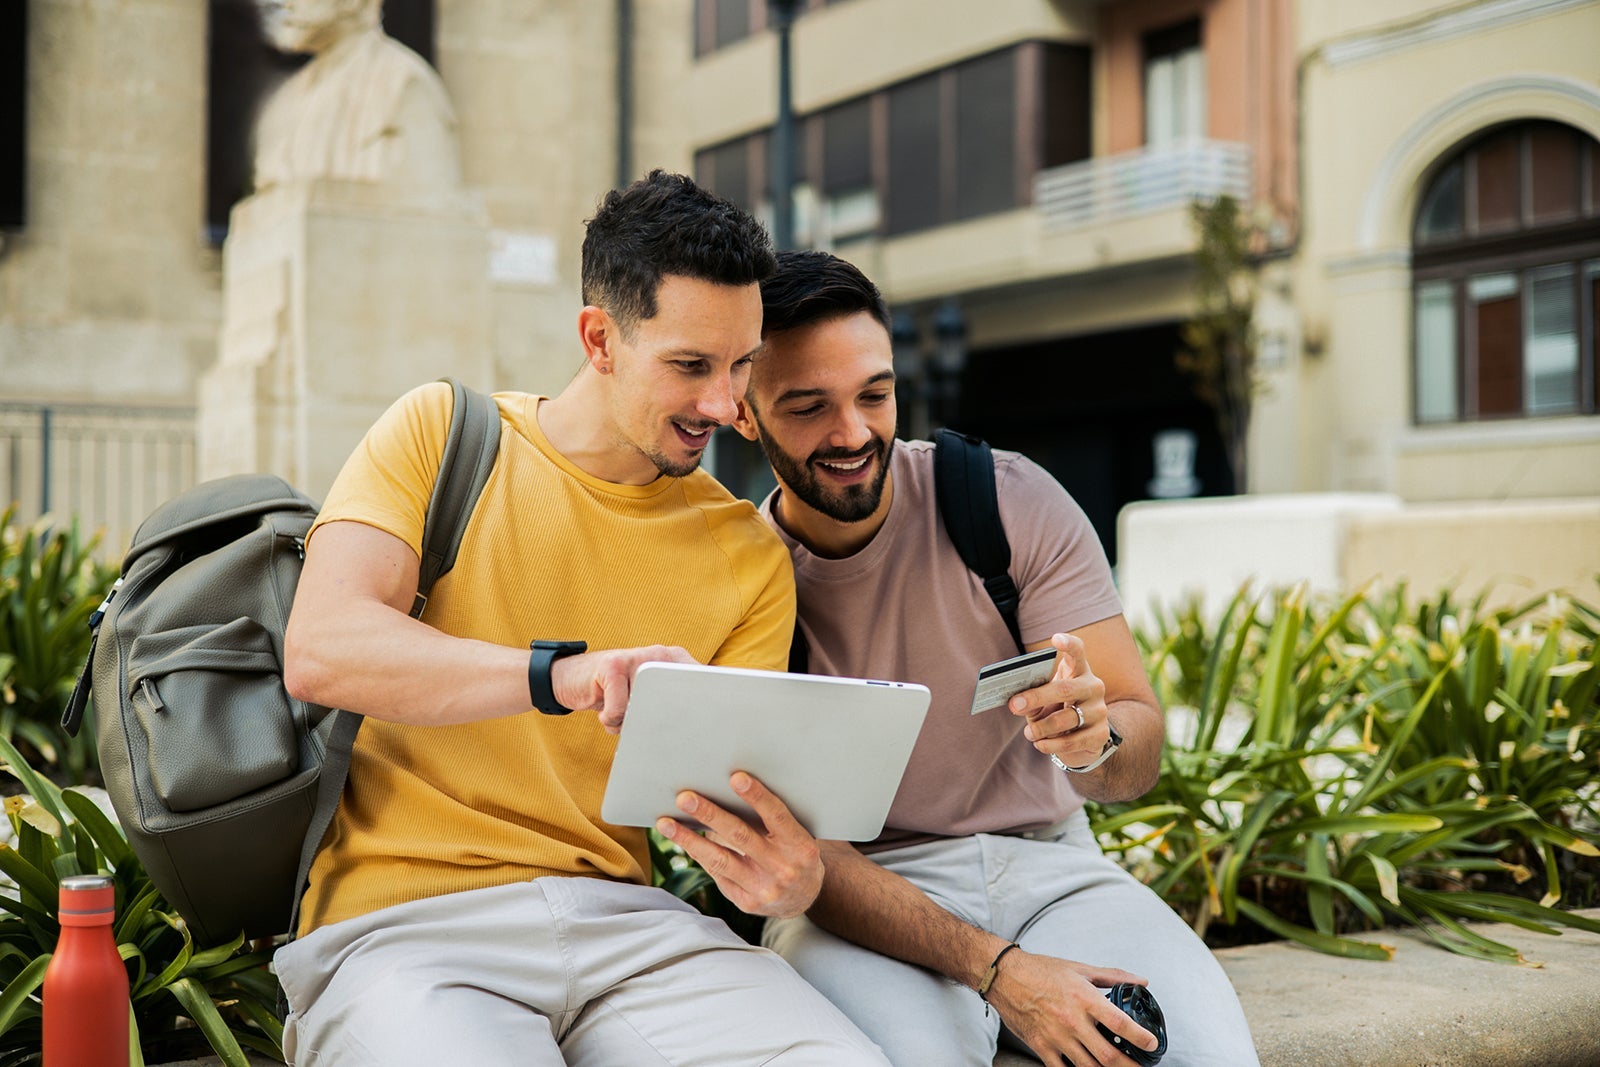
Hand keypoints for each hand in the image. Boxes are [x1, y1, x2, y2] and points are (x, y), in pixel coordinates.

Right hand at [550, 645, 697, 732]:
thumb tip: (702, 731)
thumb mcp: (648, 697)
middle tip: (643, 723)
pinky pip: (618, 710)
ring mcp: (637, 657)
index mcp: (676, 661)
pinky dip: (609, 720)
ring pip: (645, 710)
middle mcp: (660, 655)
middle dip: (662, 722)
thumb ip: (672, 704)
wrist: (574, 679)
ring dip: (629, 722)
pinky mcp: (613, 665)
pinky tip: (602, 708)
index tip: (707, 727)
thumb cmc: (617, 695)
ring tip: (619, 712)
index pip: (702, 682)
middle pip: (675, 703)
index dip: (705, 707)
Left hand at [655, 772, 823, 918]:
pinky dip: (699, 854)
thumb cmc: (795, 852)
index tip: (735, 777)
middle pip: (741, 837)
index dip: (757, 796)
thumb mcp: (795, 834)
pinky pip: (717, 874)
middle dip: (710, 815)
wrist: (805, 896)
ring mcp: (764, 889)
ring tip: (666, 822)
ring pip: (720, 860)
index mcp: (801, 847)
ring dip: (689, 839)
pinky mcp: (746, 903)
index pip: (776, 816)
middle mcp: (783, 869)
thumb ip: (771, 819)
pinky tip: (681, 838)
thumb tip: (727, 790)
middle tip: (685, 797)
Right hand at [988, 949, 1158, 1066]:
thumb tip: (1141, 981)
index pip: (1119, 1022)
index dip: (1139, 1037)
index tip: (1152, 1044)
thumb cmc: (1042, 970)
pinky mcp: (1041, 1047)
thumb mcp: (1080, 968)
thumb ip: (1113, 976)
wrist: (1005, 976)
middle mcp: (1072, 1020)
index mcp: (1084, 998)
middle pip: (1108, 1055)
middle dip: (1129, 1066)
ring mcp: (1056, 1037)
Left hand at [1009, 633, 1109, 769]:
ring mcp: (1099, 711)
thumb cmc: (1057, 710)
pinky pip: (1072, 741)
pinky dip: (1050, 744)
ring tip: (1029, 733)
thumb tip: (1016, 702)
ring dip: (1041, 728)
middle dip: (1036, 697)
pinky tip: (1039, 744)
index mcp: (1078, 671)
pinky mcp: (1101, 734)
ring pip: (1067, 718)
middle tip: (1014, 706)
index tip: (1055, 639)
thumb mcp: (1043, 701)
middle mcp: (1093, 687)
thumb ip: (1032, 697)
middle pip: (1066, 688)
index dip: (1068, 644)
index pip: (1078, 652)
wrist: (1083, 740)